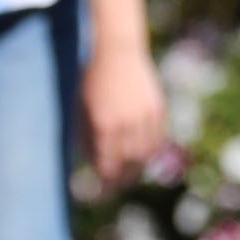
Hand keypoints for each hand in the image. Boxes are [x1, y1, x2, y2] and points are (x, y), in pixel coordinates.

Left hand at [78, 40, 170, 181]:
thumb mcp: (81, 109)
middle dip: (122, 180)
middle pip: (128, 164)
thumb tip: (92, 163)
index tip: (102, 189)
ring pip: (145, 154)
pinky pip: (157, 138)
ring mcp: (144, 115)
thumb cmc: (91, 80)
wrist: (116, 51)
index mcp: (103, 125)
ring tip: (130, 174)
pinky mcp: (157, 108)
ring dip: (138, 168)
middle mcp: (126, 123)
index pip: (108, 165)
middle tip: (117, 187)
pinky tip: (142, 155)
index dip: (105, 181)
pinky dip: (150, 151)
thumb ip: (86, 137)